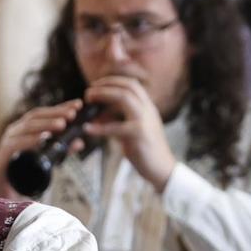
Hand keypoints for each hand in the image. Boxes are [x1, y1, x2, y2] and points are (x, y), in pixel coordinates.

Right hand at [0, 102, 85, 197]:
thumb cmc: (20, 176)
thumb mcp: (44, 161)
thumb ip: (59, 151)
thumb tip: (79, 142)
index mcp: (24, 130)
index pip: (43, 114)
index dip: (60, 108)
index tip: (78, 104)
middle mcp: (15, 132)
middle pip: (35, 116)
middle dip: (55, 113)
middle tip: (73, 113)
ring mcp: (7, 142)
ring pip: (26, 128)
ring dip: (45, 125)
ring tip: (62, 124)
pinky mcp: (1, 156)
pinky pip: (15, 145)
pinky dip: (29, 141)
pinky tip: (42, 139)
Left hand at [81, 75, 177, 191]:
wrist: (162, 169)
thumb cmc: (145, 150)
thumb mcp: (133, 129)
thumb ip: (119, 120)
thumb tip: (98, 116)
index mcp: (147, 107)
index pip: (131, 84)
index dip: (112, 81)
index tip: (96, 85)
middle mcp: (148, 109)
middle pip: (127, 86)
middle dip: (106, 84)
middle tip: (88, 92)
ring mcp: (144, 120)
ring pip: (124, 97)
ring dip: (103, 95)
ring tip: (87, 101)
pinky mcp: (139, 134)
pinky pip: (116, 127)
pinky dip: (100, 127)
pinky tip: (88, 129)